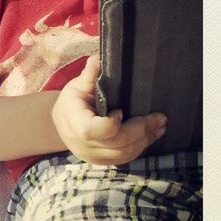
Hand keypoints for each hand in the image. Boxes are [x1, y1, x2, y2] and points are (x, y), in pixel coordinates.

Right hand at [51, 55, 167, 164]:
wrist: (60, 125)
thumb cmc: (70, 103)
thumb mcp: (76, 87)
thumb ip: (89, 75)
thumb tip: (98, 57)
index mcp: (77, 125)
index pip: (101, 130)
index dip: (115, 122)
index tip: (120, 110)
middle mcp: (85, 146)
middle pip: (119, 143)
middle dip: (141, 130)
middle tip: (159, 118)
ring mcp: (94, 157)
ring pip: (125, 154)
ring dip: (145, 140)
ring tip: (159, 125)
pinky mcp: (103, 162)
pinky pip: (125, 158)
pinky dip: (140, 147)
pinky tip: (150, 135)